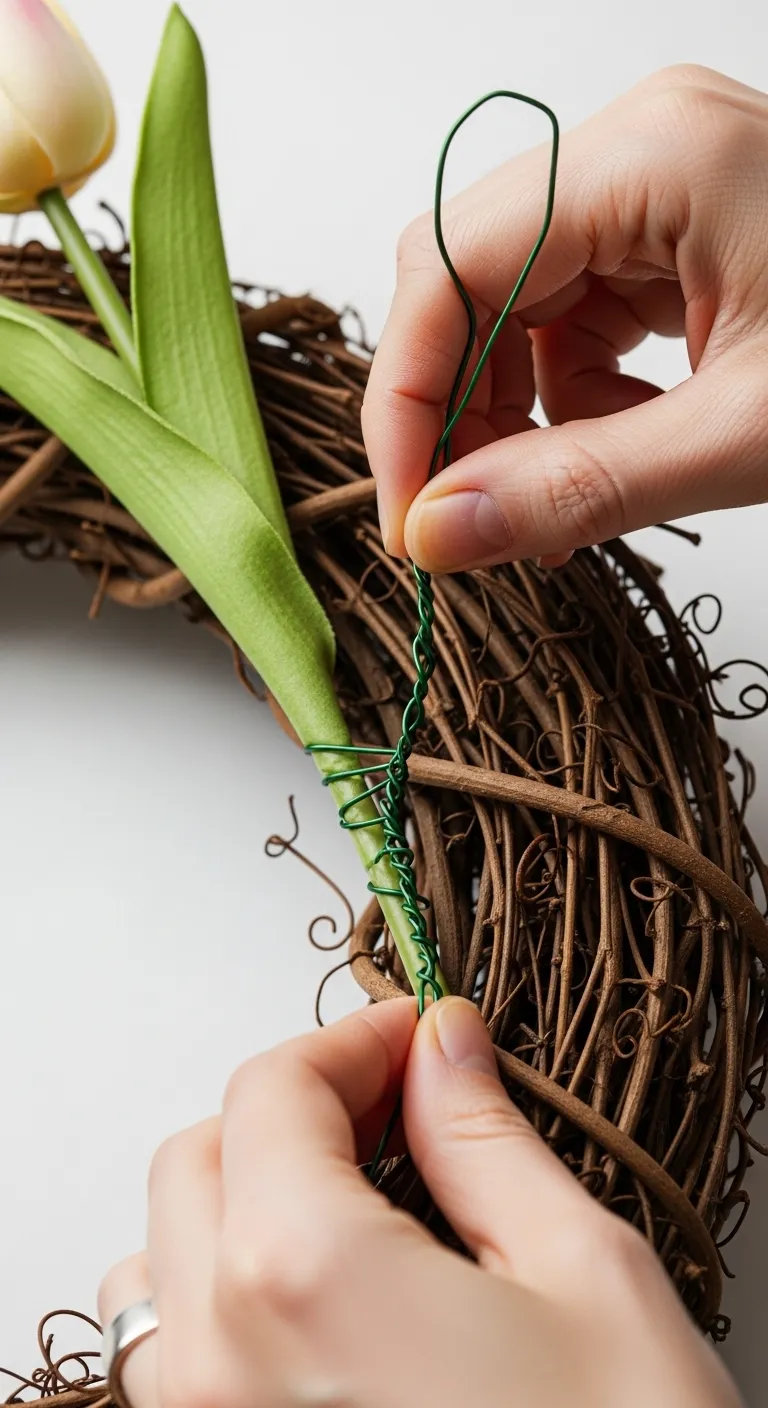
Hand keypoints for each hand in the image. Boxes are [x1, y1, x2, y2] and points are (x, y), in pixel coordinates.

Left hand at [99, 998, 739, 1406]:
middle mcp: (216, 1362)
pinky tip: (320, 1312)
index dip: (352, 1041)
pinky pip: (167, 1368)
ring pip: (160, 1262)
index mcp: (301, 1275)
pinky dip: (220, 1300)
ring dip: (240, 1200)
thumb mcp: (584, 1279)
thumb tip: (446, 1045)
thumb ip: (487, 1139)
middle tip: (399, 1110)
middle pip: (198, 1158)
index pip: (272, 1090)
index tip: (420, 1037)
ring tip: (355, 1206)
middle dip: (292, 1108)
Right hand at [363, 65, 767, 569]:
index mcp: (654, 157)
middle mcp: (641, 147)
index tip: (411, 512)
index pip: (449, 264)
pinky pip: (575, 313)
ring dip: (519, 411)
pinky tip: (624, 443)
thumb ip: (580, 488)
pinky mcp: (677, 231)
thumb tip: (442, 532)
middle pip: (468, 275)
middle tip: (474, 517)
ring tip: (564, 495)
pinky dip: (576, 396)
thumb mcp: (745, 438)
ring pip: (514, 302)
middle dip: (460, 407)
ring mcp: (659, 183)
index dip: (407, 396)